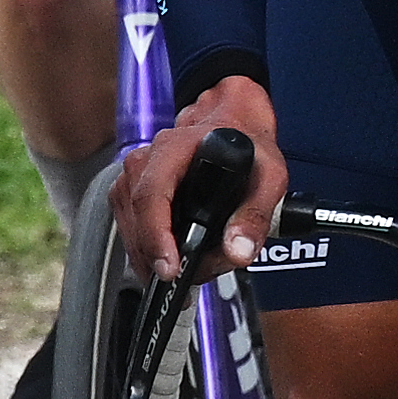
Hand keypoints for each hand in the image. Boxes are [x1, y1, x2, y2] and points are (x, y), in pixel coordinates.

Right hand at [114, 74, 285, 274]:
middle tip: (200, 274)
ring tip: (194, 267)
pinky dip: (151, 250)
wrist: (232, 124)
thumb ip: (256, 215)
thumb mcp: (269, 175)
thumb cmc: (247, 144)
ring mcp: (132, 177)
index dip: (157, 237)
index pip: (152, 196)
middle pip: (139, 222)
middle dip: (165, 258)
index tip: (170, 268)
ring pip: (131, 231)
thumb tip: (237, 251)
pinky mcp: (129, 192)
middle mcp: (145, 161)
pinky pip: (131, 230)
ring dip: (158, 257)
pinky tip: (175, 256)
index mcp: (175, 148)